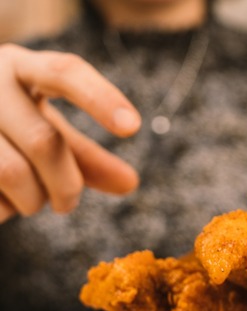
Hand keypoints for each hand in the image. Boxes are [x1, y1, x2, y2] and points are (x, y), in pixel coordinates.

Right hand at [0, 44, 141, 222]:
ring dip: (33, 200)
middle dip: (66, 184)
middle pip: (44, 142)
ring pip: (11, 172)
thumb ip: (84, 155)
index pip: (65, 73)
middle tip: (68, 204)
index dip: (101, 99)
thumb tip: (130, 184)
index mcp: (20, 66)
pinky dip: (3, 208)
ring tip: (34, 202)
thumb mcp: (43, 128)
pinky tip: (1, 200)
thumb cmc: (5, 125)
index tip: (133, 127)